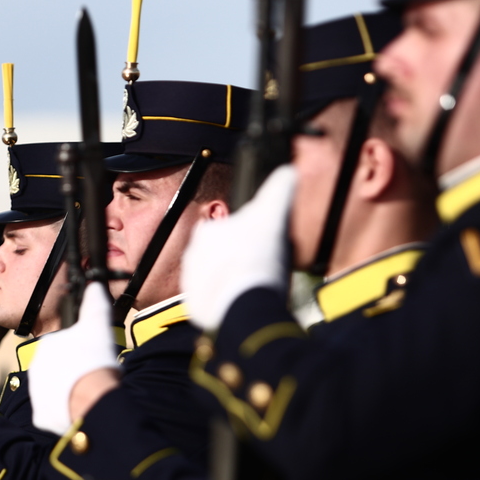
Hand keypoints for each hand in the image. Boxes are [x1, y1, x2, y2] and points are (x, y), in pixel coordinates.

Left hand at [30, 283, 119, 436]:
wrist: (91, 397)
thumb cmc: (93, 361)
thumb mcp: (97, 325)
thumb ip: (94, 304)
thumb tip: (94, 286)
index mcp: (46, 347)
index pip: (62, 346)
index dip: (79, 351)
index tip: (91, 355)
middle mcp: (35, 370)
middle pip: (58, 369)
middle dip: (72, 371)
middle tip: (92, 373)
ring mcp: (37, 394)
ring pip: (55, 391)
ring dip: (69, 391)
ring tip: (88, 390)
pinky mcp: (42, 416)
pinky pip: (53, 413)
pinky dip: (65, 411)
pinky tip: (80, 406)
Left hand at [182, 164, 296, 329]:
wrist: (245, 304)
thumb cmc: (257, 260)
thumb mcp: (273, 216)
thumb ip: (278, 190)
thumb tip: (286, 171)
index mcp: (208, 232)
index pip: (224, 227)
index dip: (244, 233)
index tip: (259, 242)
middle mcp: (193, 257)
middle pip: (218, 253)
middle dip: (235, 257)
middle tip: (260, 264)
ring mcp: (192, 284)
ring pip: (213, 277)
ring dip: (230, 279)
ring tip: (253, 284)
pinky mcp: (196, 308)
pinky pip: (213, 301)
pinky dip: (226, 300)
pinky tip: (244, 300)